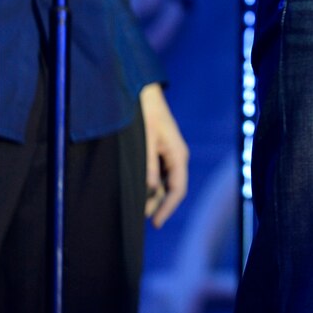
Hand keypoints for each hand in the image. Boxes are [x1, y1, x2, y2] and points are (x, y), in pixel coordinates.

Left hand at [139, 82, 188, 228]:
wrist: (140, 89)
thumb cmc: (143, 112)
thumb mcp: (144, 139)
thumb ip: (147, 165)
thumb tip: (151, 190)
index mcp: (178, 154)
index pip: (178, 189)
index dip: (167, 208)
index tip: (155, 224)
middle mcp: (176, 156)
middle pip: (171, 189)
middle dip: (157, 205)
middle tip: (138, 220)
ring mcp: (168, 152)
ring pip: (163, 182)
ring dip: (152, 195)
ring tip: (134, 208)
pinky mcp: (158, 149)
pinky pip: (157, 173)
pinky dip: (148, 184)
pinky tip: (135, 190)